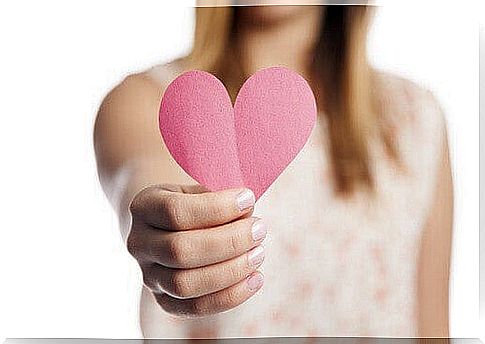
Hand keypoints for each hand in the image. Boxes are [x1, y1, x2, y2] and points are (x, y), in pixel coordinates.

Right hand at [127, 184, 266, 316]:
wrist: (171, 223)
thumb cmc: (195, 201)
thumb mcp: (202, 190)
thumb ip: (221, 199)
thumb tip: (247, 213)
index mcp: (144, 207)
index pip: (175, 212)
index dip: (216, 208)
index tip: (248, 199)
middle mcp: (139, 243)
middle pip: (179, 251)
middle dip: (228, 241)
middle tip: (259, 229)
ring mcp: (148, 275)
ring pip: (185, 284)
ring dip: (231, 271)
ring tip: (258, 253)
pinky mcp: (164, 300)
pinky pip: (195, 307)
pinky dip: (230, 296)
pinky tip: (255, 279)